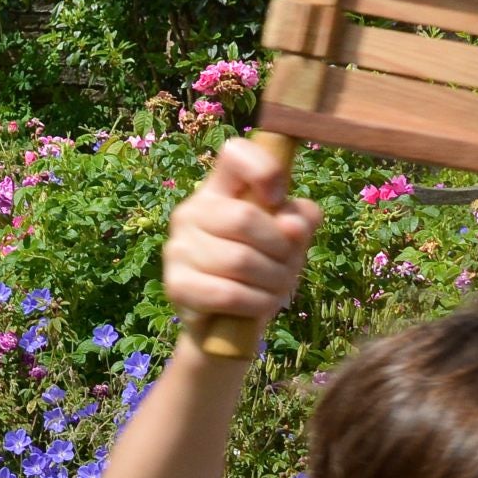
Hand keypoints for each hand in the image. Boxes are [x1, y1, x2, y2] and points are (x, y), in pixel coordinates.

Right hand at [162, 137, 319, 333]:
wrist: (224, 322)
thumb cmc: (260, 270)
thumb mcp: (289, 240)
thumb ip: (301, 220)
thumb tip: (290, 225)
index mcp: (219, 190)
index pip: (234, 154)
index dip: (264, 170)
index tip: (278, 199)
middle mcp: (190, 212)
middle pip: (244, 217)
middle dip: (280, 248)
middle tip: (289, 267)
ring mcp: (177, 248)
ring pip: (239, 260)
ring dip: (273, 281)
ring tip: (278, 290)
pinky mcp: (176, 284)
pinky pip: (227, 293)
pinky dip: (256, 303)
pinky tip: (262, 305)